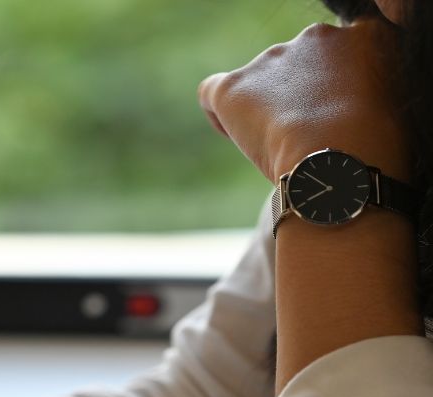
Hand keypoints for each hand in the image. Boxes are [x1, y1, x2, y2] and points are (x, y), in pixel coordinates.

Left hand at [198, 17, 409, 182]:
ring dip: (261, 111)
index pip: (336, 55)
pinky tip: (234, 136)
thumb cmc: (370, 150)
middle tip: (301, 139)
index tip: (326, 118)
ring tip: (276, 147)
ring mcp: (273, 58)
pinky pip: (212, 92)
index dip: (325, 88)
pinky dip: (219, 115)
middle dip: (291, 99)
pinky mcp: (235, 85)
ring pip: (257, 83)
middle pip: (293, 67)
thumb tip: (338, 117)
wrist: (338, 157)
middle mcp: (316, 37)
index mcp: (360, 38)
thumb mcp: (384, 110)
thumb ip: (361, 99)